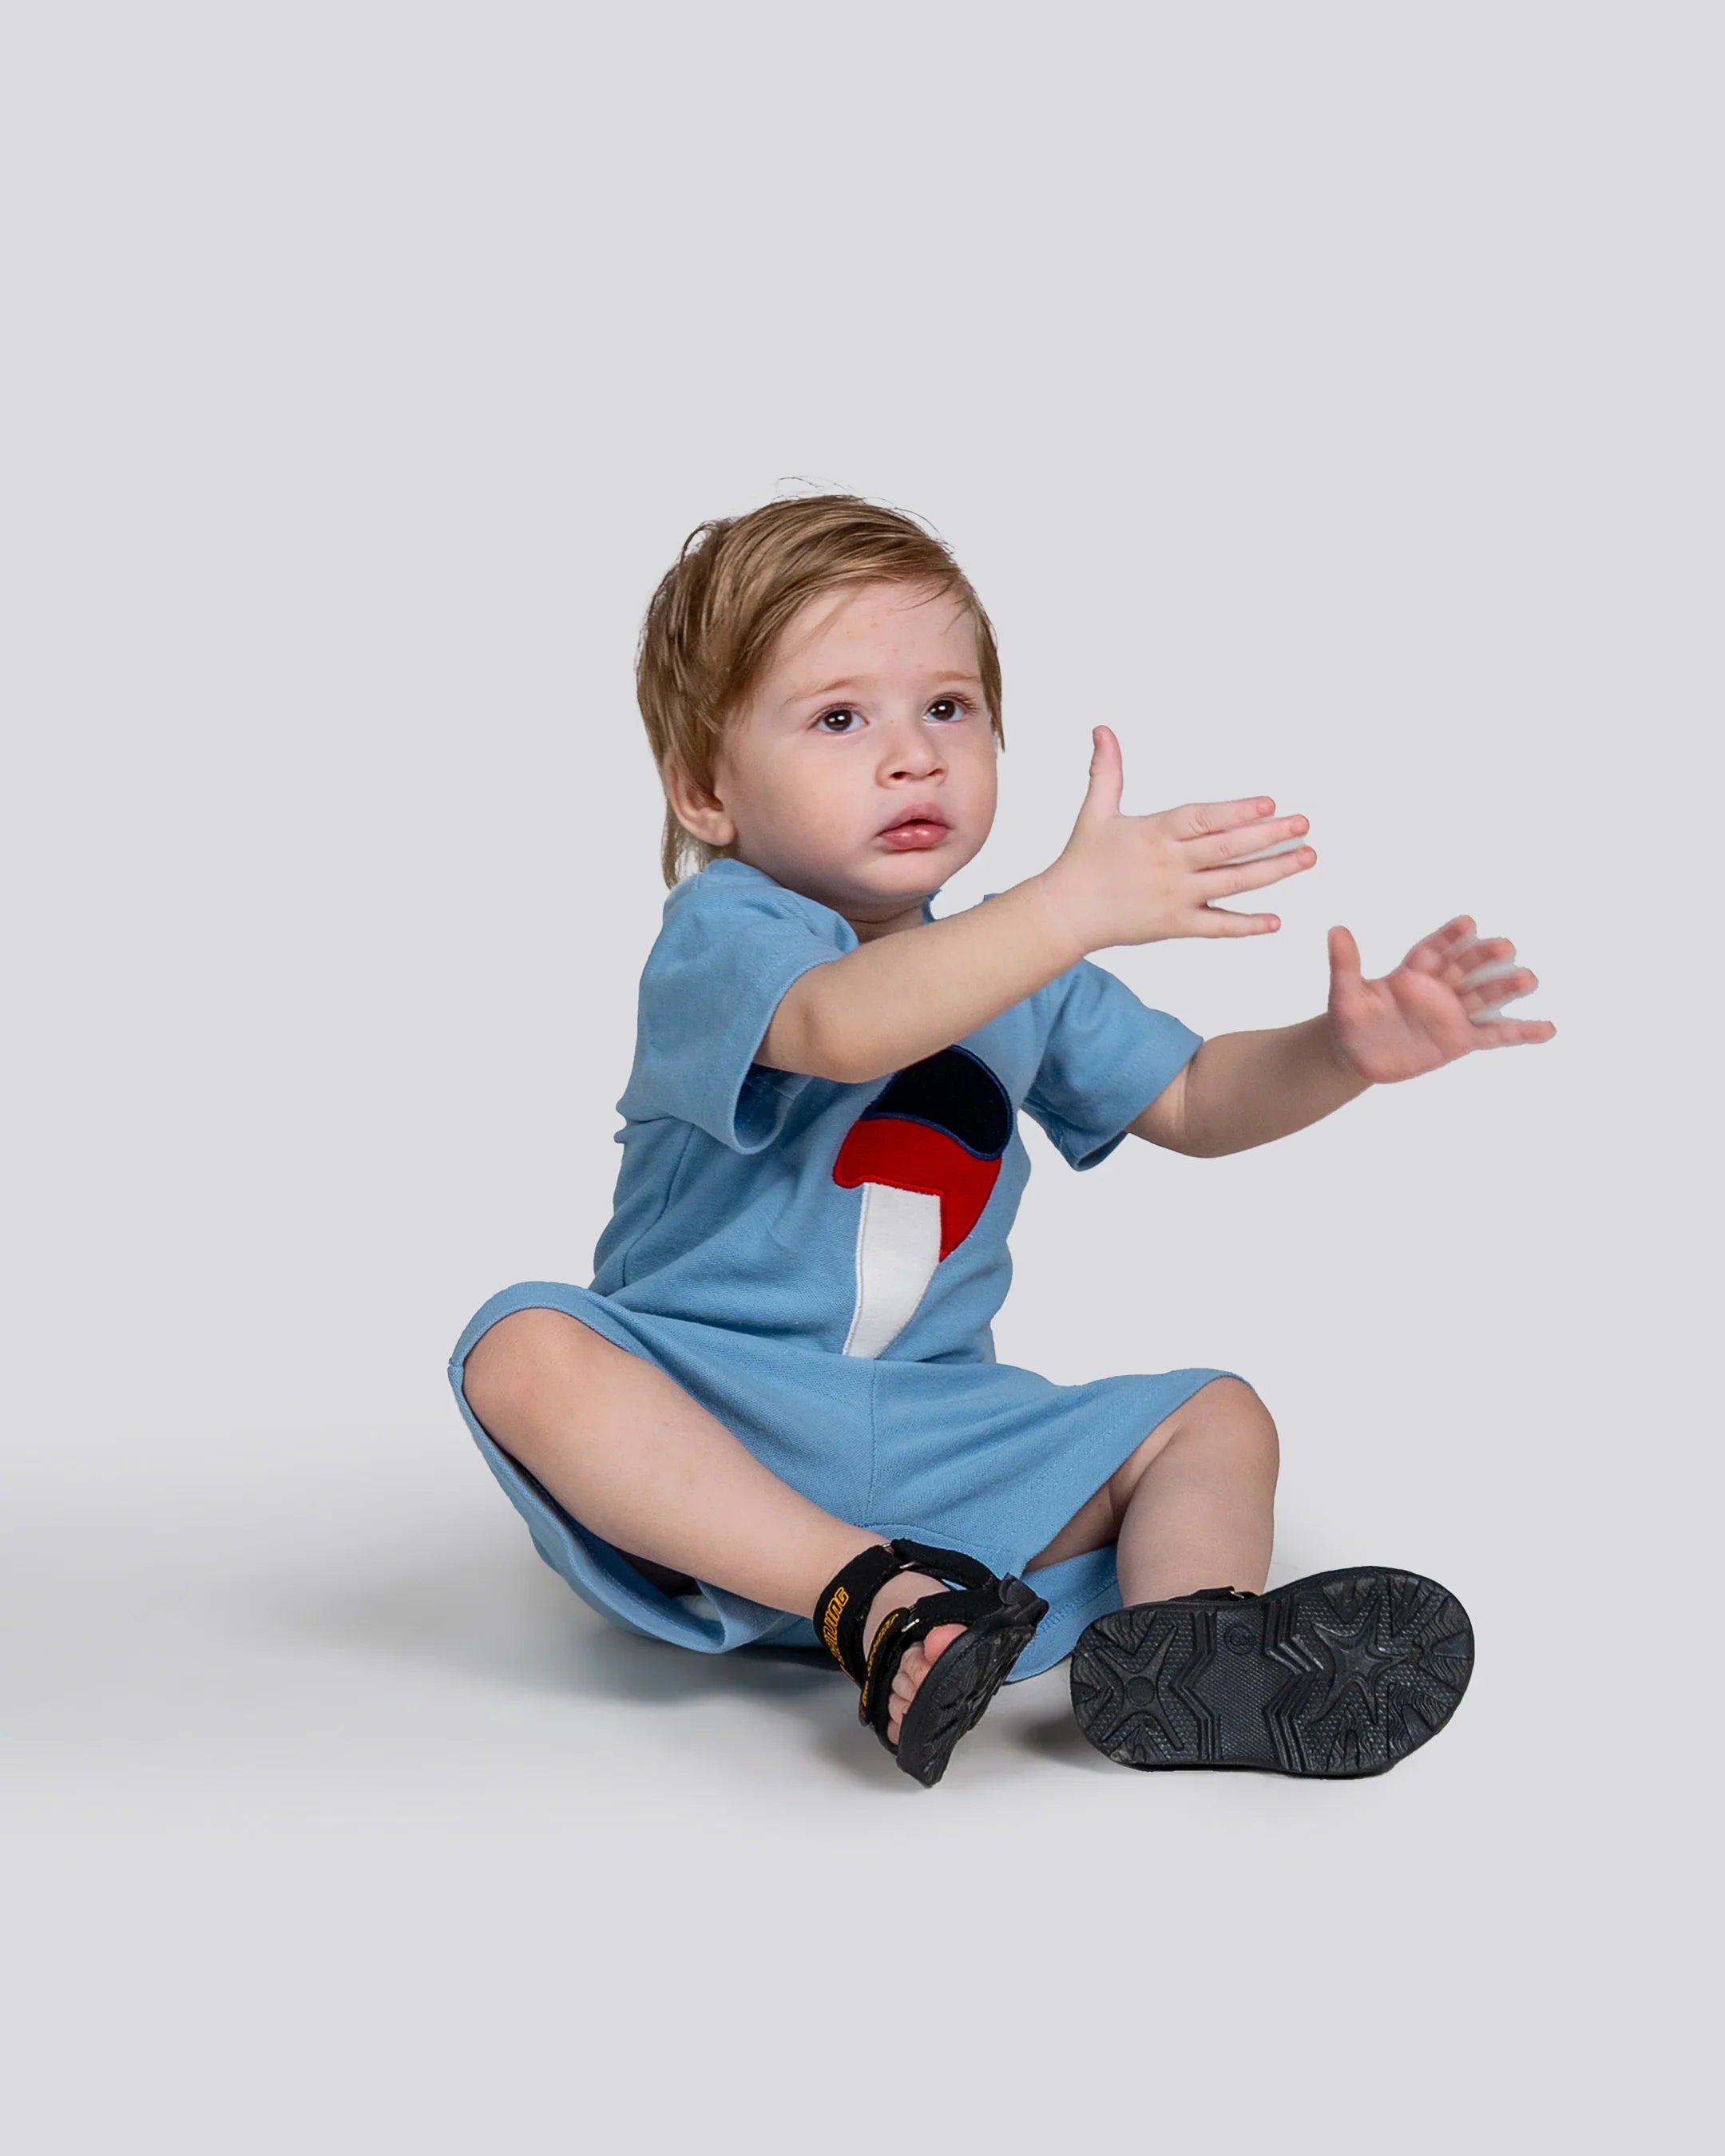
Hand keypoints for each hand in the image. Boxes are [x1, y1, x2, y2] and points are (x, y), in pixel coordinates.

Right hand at [1036, 724, 1316, 954]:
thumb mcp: (1096, 811)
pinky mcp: (1176, 924)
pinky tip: (1275, 920)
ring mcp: (1176, 897)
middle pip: (1227, 849)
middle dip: (1269, 836)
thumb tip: (1102, 730)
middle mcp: (1169, 865)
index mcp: (1154, 833)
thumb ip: (1108, 770)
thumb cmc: (1083, 861)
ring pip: (1233, 884)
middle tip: (1303, 825)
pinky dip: (1246, 925)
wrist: (1065, 912)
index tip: (1270, 804)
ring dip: (1273, 871)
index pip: (1203, 819)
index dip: (1237, 812)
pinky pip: (1217, 926)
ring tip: (1306, 857)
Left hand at [1326, 916, 1555, 1083]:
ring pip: (1483, 996)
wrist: (1356, 1055)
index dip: (1449, 937)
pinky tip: (1547, 1028)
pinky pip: (1494, 1035)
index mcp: (1411, 972)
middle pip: (1465, 968)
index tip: (1467, 923)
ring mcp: (1452, 1012)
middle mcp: (1437, 987)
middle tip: (1505, 946)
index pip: (1434, 949)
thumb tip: (1335, 930)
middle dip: (1483, 957)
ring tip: (1529, 979)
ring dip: (1506, 987)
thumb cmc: (1350, 1020)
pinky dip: (1520, 1032)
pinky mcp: (1460, 1039)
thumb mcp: (1345, 994)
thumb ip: (1345, 963)